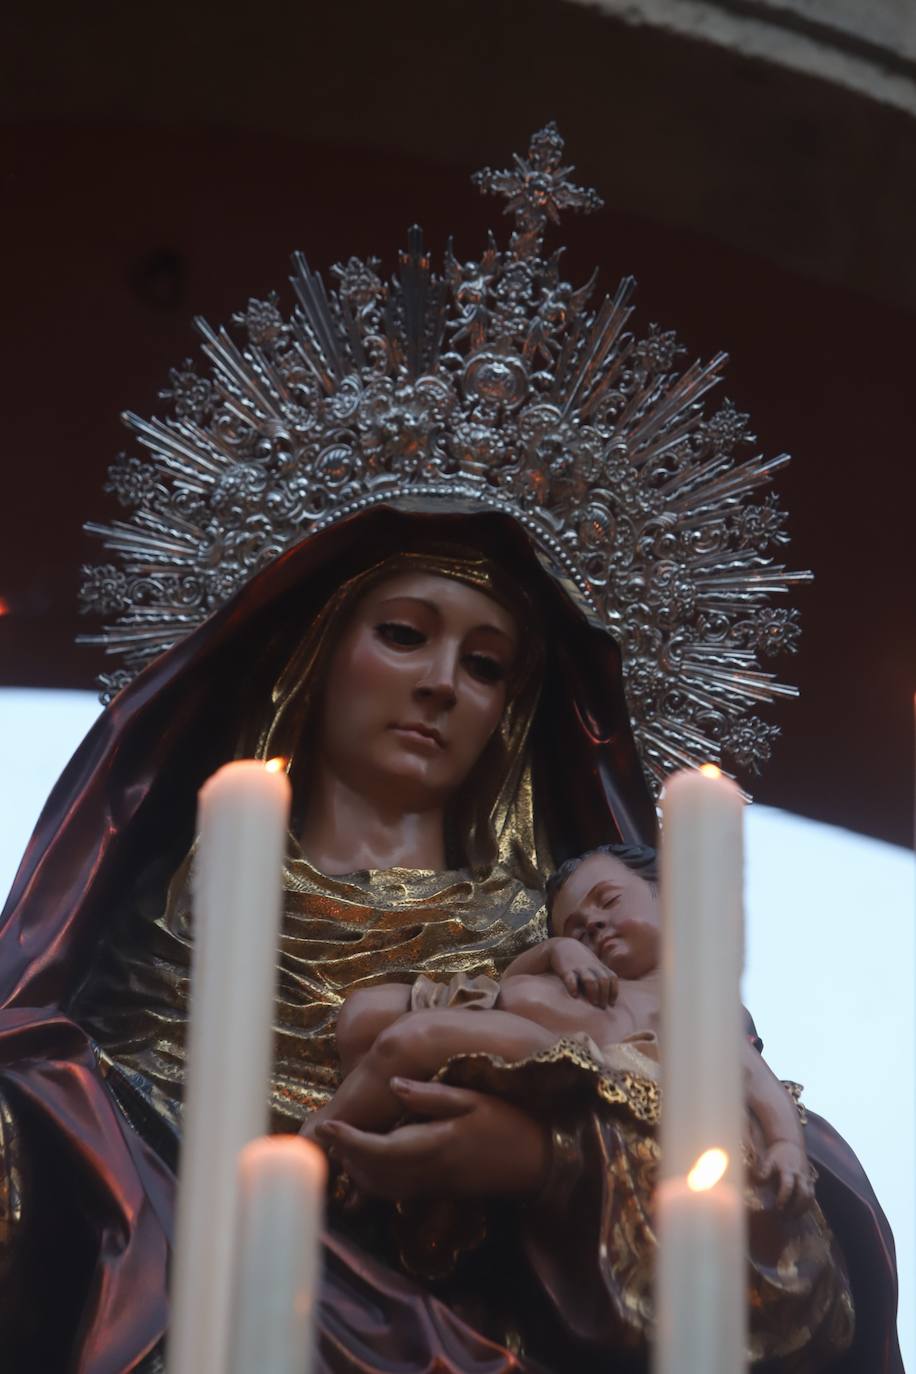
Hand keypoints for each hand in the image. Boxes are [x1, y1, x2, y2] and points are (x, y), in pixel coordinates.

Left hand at [313, 1077, 549, 1200]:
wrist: (539, 1163)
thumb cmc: (508, 1123)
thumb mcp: (473, 1099)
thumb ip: (431, 1096)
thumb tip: (393, 1085)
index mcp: (435, 1145)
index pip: (378, 1149)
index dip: (348, 1141)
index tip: (326, 1126)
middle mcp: (428, 1172)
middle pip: (373, 1174)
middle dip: (345, 1156)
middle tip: (328, 1133)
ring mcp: (433, 1186)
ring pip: (381, 1188)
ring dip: (357, 1171)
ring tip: (342, 1146)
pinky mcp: (439, 1192)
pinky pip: (396, 1193)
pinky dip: (374, 1181)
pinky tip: (371, 1162)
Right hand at [547, 936, 617, 1006]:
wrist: (561, 946)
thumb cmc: (580, 960)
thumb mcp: (593, 964)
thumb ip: (601, 975)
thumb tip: (609, 996)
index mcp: (599, 966)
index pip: (612, 978)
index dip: (614, 991)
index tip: (612, 1003)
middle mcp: (591, 967)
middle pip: (603, 980)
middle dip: (605, 994)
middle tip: (602, 1006)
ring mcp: (579, 968)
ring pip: (590, 980)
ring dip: (594, 993)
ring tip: (593, 1003)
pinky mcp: (566, 970)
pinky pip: (570, 979)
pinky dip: (573, 987)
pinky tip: (575, 995)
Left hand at [755, 1139, 814, 1212]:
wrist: (790, 1144)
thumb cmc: (777, 1154)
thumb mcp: (768, 1159)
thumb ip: (764, 1171)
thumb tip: (758, 1183)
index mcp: (787, 1169)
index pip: (788, 1185)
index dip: (784, 1197)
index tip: (778, 1207)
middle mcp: (799, 1175)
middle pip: (803, 1194)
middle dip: (796, 1207)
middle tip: (786, 1217)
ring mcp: (807, 1178)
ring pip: (810, 1196)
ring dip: (802, 1209)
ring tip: (792, 1218)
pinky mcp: (810, 1181)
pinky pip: (812, 1195)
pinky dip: (807, 1205)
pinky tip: (798, 1213)